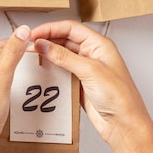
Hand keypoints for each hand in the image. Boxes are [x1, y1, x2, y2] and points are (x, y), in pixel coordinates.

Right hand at [30, 20, 149, 146]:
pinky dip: (51, 71)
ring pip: (62, 56)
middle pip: (64, 40)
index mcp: (100, 45)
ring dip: (47, 56)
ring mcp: (86, 70)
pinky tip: (42, 72)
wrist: (123, 124)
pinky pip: (62, 72)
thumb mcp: (90, 71)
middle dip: (46, 41)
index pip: (70, 28)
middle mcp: (93, 54)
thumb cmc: (120, 97)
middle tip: (29, 45)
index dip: (50, 29)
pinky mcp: (80, 84)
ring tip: (32, 57)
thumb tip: (44, 45)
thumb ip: (64, 56)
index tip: (33, 34)